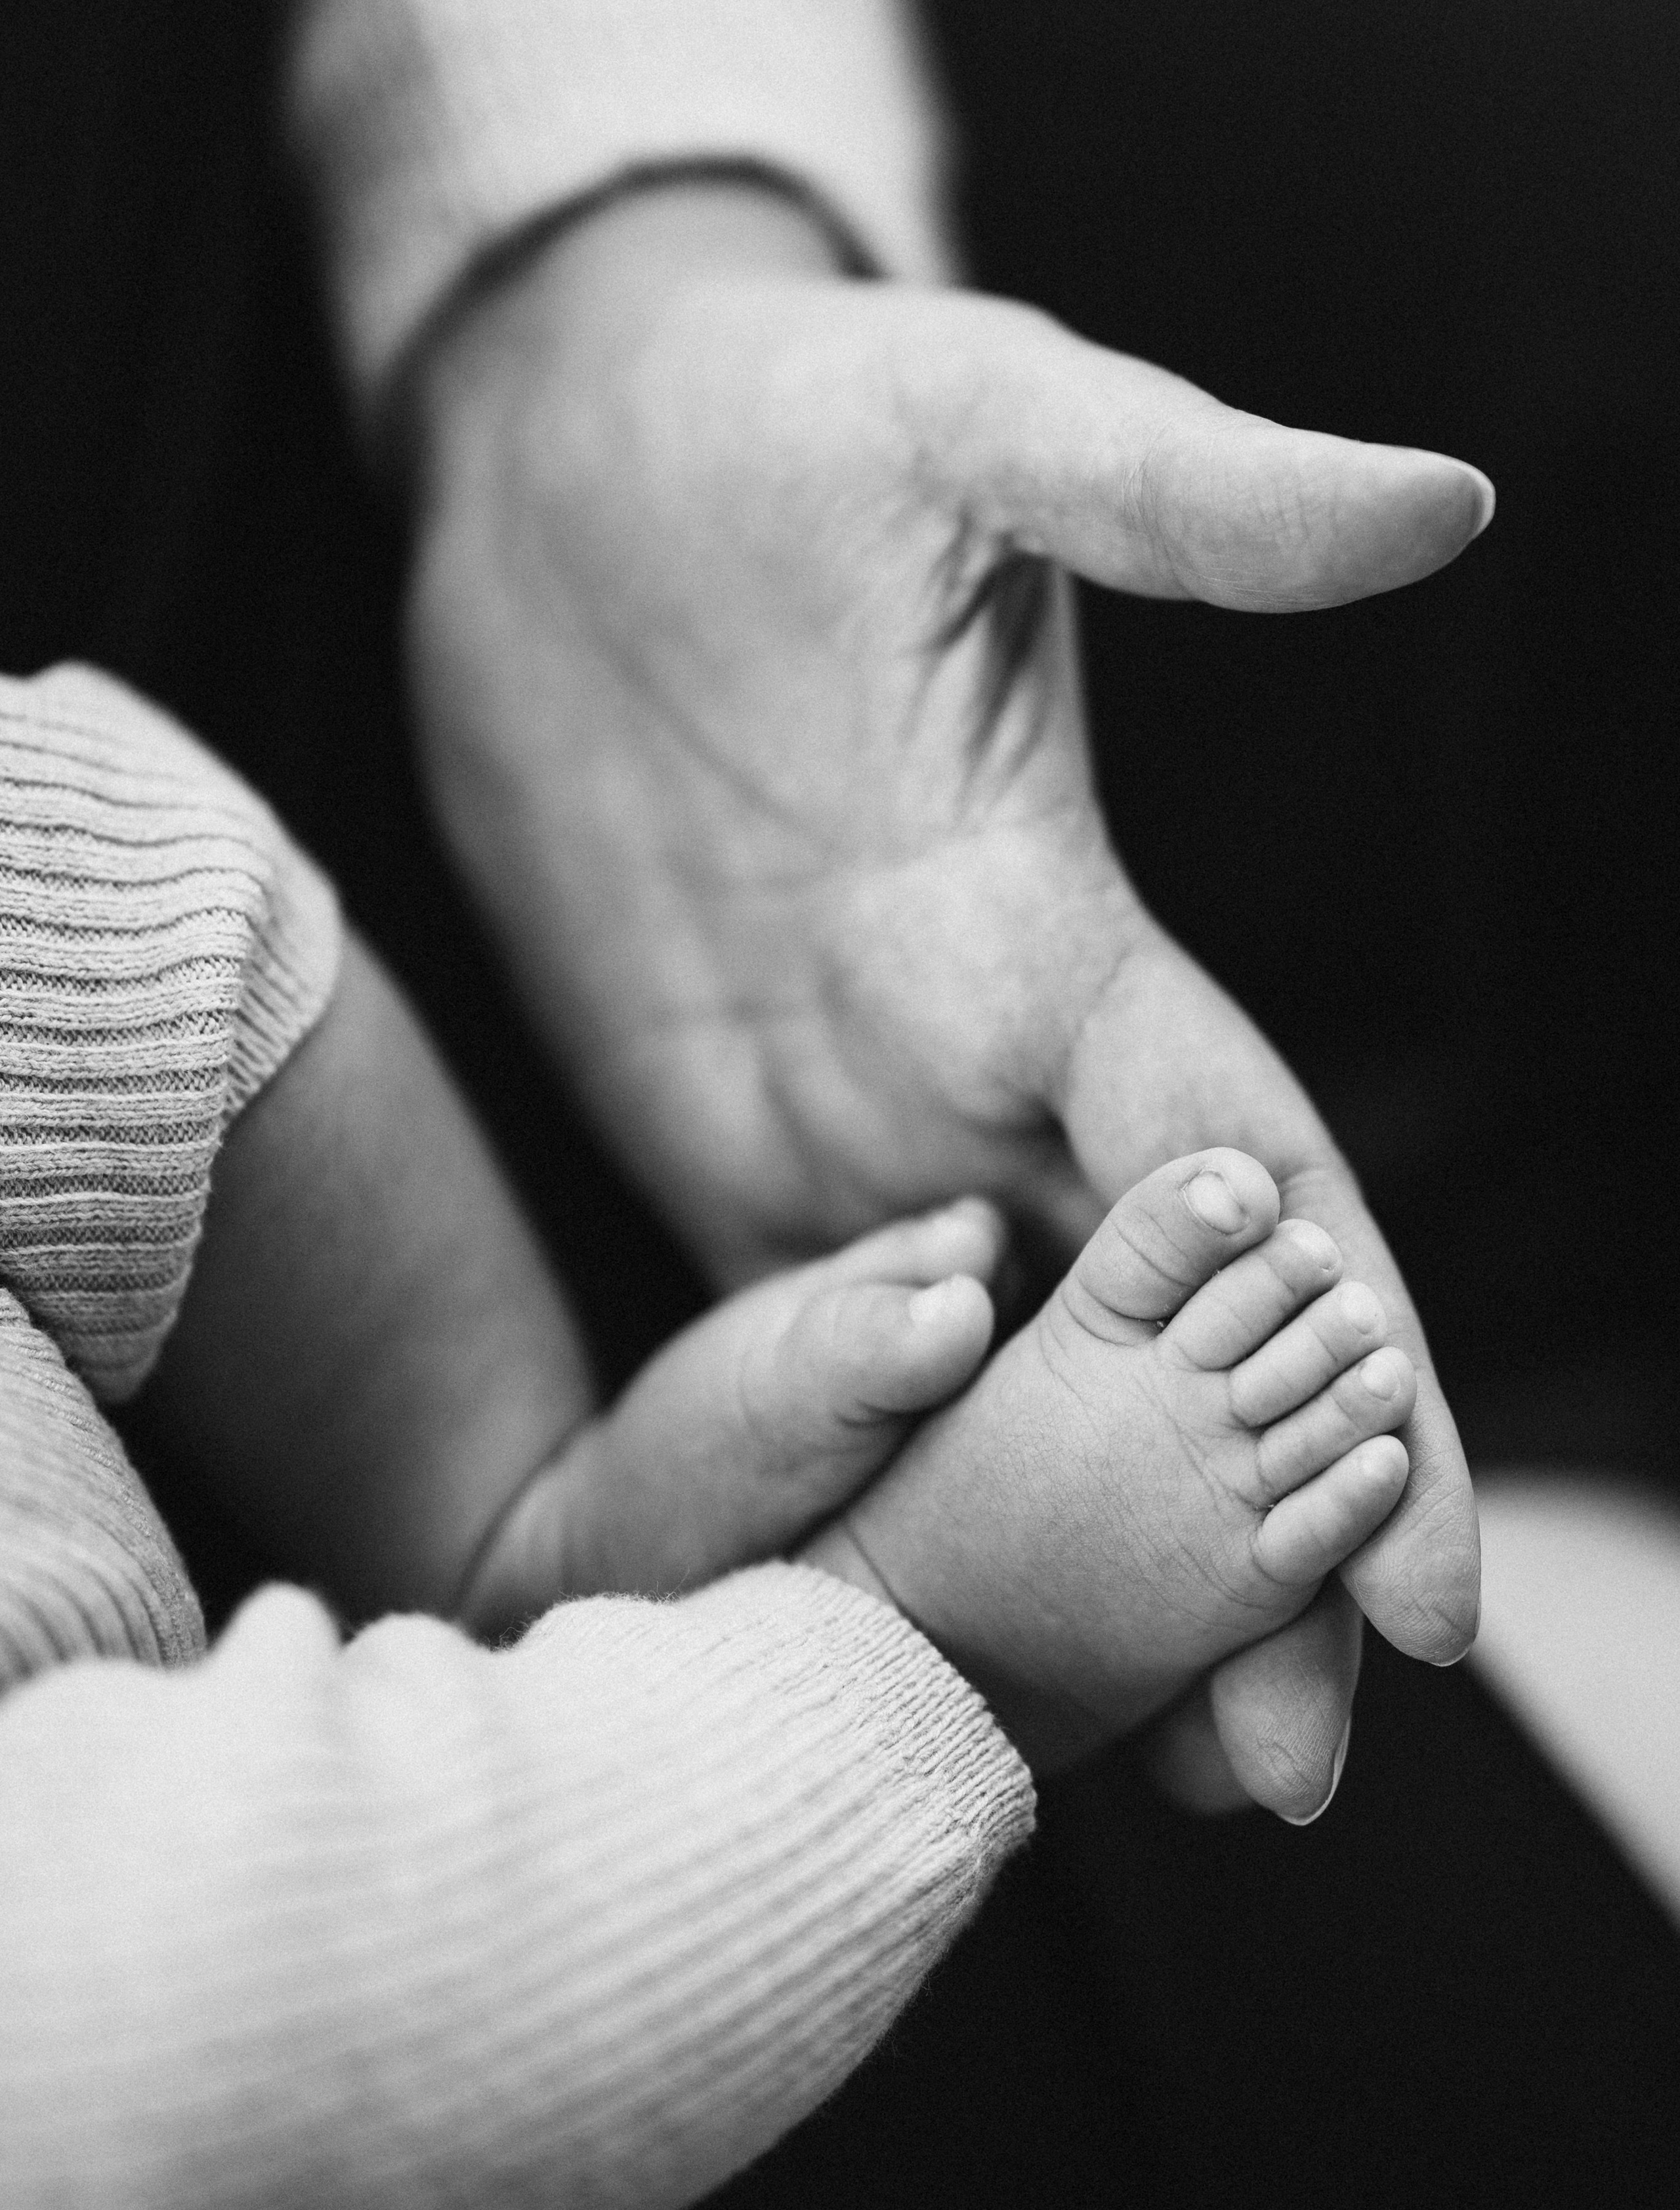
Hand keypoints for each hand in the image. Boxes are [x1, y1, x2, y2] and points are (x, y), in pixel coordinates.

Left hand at [403, 185, 1489, 1791]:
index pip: (1246, 1192)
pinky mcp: (710, 1140)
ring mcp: (850, 1119)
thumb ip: (1188, 498)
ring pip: (1002, 1390)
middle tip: (1286, 1791)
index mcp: (1052, 934)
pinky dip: (878, 1487)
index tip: (1427, 1592)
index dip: (1354, 1384)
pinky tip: (904, 1621)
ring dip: (1065, 1563)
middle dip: (1229, 1552)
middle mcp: (975, 1064)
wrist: (573, 452)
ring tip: (1136, 1778)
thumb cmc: (778, 418)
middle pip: (1148, 1350)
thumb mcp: (981, 427)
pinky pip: (811, 1351)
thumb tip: (1446, 498)